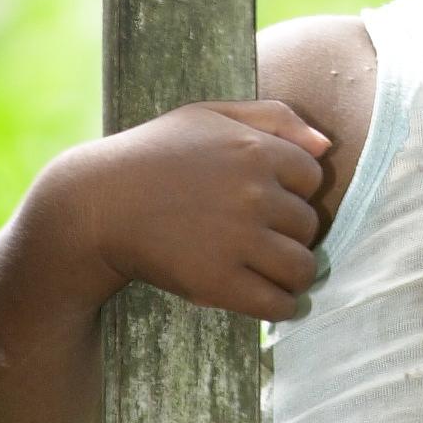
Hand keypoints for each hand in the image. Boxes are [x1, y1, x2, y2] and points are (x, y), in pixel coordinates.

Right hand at [75, 100, 330, 322]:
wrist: (97, 204)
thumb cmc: (155, 154)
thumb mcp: (210, 115)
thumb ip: (274, 117)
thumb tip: (325, 144)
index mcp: (256, 150)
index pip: (313, 177)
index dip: (295, 189)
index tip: (271, 198)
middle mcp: (254, 195)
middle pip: (309, 224)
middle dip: (292, 231)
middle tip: (263, 235)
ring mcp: (238, 241)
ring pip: (302, 267)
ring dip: (295, 273)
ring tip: (276, 271)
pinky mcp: (218, 283)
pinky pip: (277, 303)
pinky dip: (284, 307)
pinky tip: (274, 300)